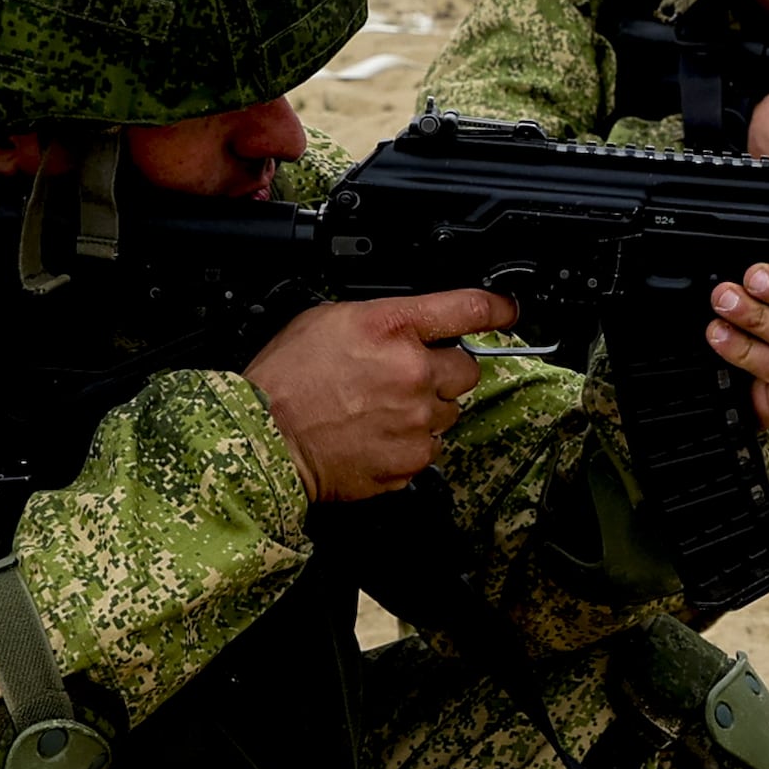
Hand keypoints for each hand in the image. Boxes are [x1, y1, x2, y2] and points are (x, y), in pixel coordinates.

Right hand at [243, 289, 506, 500]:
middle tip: (404, 378)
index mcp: (392, 327)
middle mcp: (412, 372)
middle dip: (443, 372)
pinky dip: (409, 445)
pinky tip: (375, 437)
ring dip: (425, 410)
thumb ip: (382, 319)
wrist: (261, 440)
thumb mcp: (327, 320)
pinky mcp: (410, 461)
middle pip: (466, 369)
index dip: (496, 308)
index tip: (506, 311)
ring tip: (380, 411)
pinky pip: (429, 449)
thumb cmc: (283, 380)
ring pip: (448, 412)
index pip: (467, 309)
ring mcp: (415, 420)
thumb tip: (409, 325)